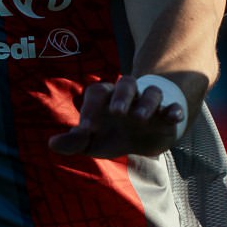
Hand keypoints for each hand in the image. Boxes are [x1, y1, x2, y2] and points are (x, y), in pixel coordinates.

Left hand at [49, 75, 185, 158]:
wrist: (144, 139)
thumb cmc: (112, 135)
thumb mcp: (92, 142)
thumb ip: (74, 142)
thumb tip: (52, 143)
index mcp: (107, 99)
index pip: (97, 92)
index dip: (89, 108)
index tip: (85, 131)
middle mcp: (129, 96)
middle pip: (126, 83)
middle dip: (121, 96)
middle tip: (116, 112)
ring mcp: (149, 103)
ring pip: (151, 92)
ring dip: (146, 103)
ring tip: (140, 118)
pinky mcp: (167, 115)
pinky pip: (173, 107)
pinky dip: (173, 110)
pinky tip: (174, 117)